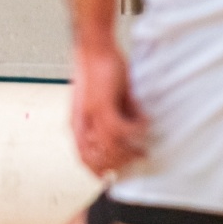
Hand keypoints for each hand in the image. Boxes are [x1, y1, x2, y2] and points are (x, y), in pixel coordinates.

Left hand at [69, 44, 147, 175]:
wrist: (93, 48)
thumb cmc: (99, 70)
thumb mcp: (105, 99)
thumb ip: (116, 116)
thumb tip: (131, 132)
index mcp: (78, 123)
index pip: (82, 157)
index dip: (97, 170)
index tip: (114, 175)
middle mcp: (81, 124)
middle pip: (97, 160)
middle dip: (121, 163)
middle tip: (139, 156)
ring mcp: (90, 117)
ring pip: (110, 150)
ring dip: (130, 150)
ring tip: (142, 142)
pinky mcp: (101, 107)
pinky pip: (122, 131)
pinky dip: (137, 129)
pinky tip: (144, 120)